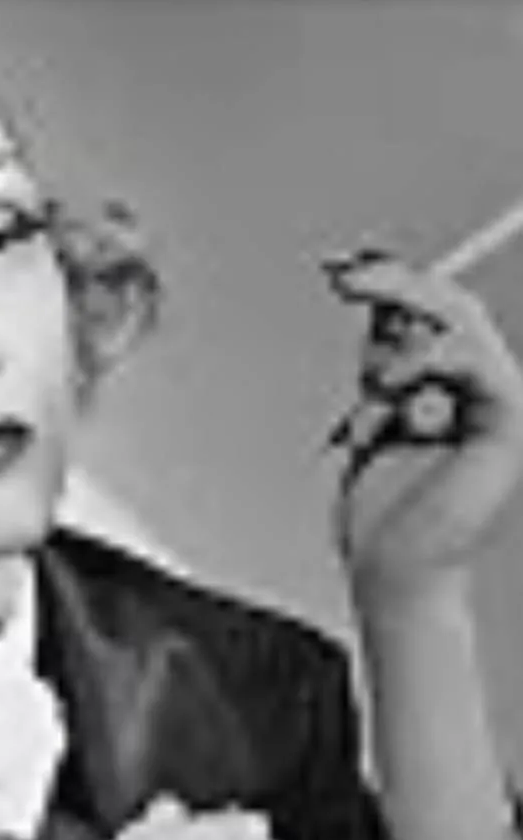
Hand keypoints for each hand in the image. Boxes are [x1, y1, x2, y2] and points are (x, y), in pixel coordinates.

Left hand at [324, 250, 522, 607]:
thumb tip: (378, 302)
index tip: (333, 268)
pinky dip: (428, 365)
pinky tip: (393, 394)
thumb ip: (383, 366)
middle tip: (338, 277)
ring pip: (457, 322)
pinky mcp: (506, 421)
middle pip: (447, 302)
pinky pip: (475, 360)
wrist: (391, 572)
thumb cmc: (377, 516)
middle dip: (391, 282)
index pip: (427, 309)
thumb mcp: (370, 420)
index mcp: (450, 385)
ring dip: (399, 351)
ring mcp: (497, 401)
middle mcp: (480, 386)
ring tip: (372, 397)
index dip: (387, 279)